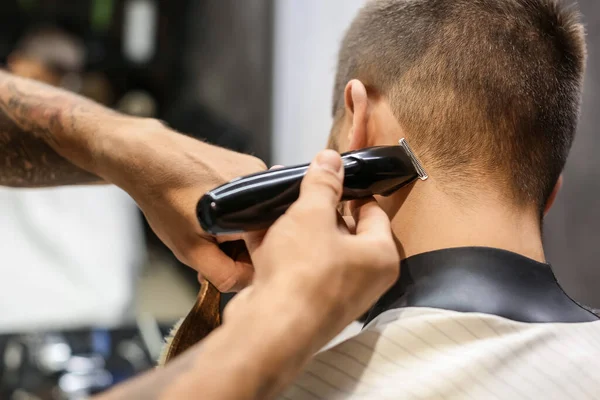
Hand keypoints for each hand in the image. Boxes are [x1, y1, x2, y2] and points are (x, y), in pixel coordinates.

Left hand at [103, 119, 265, 291]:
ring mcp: (259, 172)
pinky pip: (250, 201)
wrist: (148, 158)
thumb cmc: (165, 198)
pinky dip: (233, 211)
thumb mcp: (191, 250)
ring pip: (256, 220)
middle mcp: (265, 187)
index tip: (215, 265)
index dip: (238, 268)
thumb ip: (225, 275)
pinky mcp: (250, 165)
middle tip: (205, 247)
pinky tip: (208, 207)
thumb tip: (246, 281)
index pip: (265, 258)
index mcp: (257, 211)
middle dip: (236, 249)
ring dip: (234, 230)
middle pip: (263, 238)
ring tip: (204, 223)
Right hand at [226, 150, 399, 345]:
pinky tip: (256, 231)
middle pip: (342, 230)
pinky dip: (278, 249)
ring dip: (293, 227)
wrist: (270, 329)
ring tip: (273, 206)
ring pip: (314, 248)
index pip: (373, 211)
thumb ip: (322, 184)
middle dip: (316, 208)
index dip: (351, 189)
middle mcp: (361, 278)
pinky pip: (294, 266)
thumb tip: (331, 160)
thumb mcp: (311, 214)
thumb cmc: (301, 276)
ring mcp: (332, 293)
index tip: (333, 176)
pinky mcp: (304, 302)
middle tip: (298, 190)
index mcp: (379, 256)